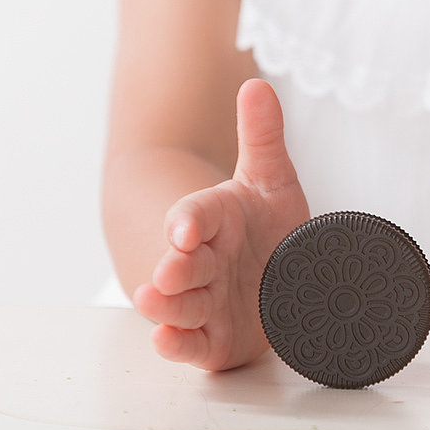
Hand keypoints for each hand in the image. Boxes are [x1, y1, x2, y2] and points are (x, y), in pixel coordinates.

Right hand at [132, 79, 309, 370]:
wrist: (276, 280)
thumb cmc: (268, 230)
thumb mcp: (272, 182)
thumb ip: (262, 138)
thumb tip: (257, 85)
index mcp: (215, 221)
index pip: (196, 216)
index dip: (190, 221)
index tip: (186, 228)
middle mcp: (204, 262)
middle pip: (184, 264)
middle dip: (175, 267)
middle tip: (169, 271)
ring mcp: (206, 302)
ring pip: (180, 304)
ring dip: (166, 305)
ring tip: (153, 301)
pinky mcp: (212, 339)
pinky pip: (191, 344)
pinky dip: (176, 344)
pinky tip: (163, 340)